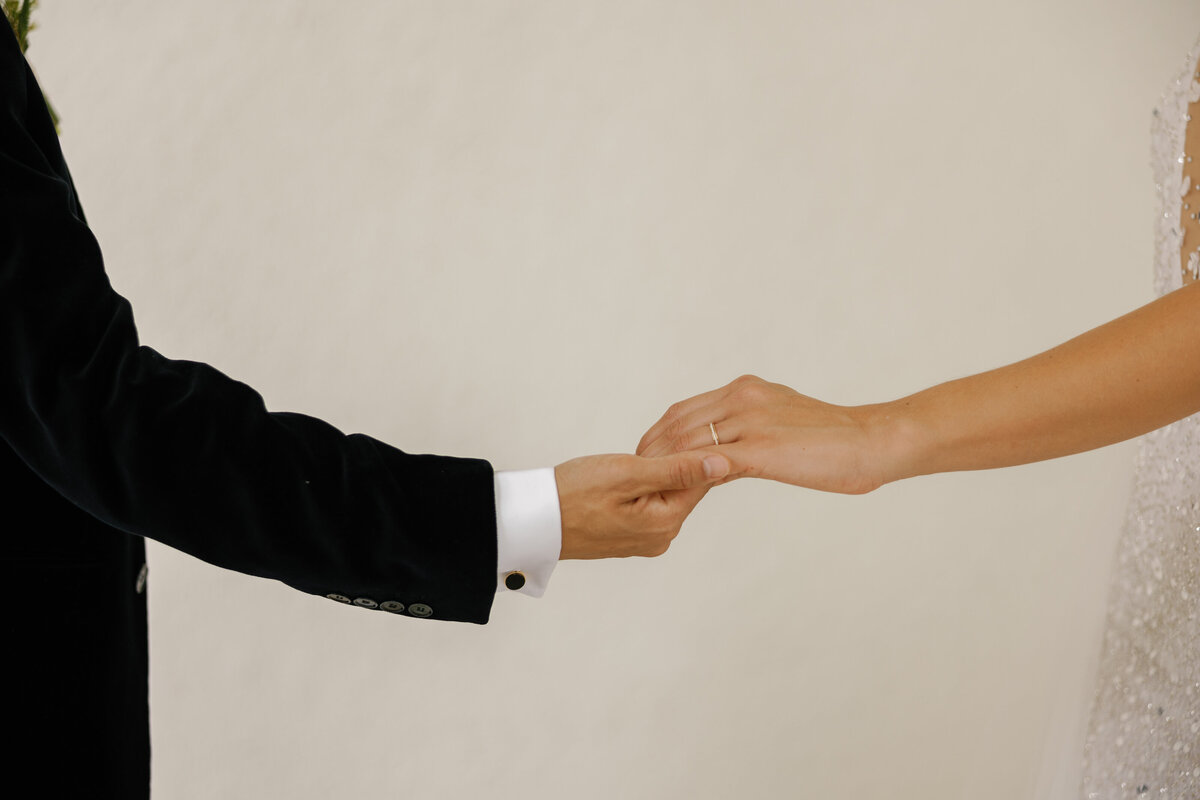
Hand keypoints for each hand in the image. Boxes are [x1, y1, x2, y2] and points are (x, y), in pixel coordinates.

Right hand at [554, 451, 729, 558]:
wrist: (532, 521)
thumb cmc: (572, 494)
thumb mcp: (627, 473)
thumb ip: (677, 469)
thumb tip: (723, 463)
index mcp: (666, 522)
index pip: (702, 477)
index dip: (691, 450)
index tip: (673, 434)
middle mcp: (662, 536)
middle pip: (685, 486)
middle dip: (670, 462)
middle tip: (638, 451)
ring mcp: (645, 539)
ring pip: (666, 493)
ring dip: (653, 473)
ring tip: (624, 464)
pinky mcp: (630, 536)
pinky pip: (648, 504)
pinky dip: (640, 486)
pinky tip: (619, 479)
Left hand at [636, 375, 887, 494]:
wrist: (873, 441)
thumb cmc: (836, 440)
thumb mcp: (783, 423)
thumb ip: (750, 432)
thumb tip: (724, 453)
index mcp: (745, 389)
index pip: (684, 410)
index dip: (658, 434)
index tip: (643, 456)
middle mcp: (743, 397)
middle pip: (676, 424)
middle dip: (650, 451)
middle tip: (633, 476)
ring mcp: (751, 420)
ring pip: (687, 442)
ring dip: (662, 467)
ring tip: (647, 490)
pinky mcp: (761, 448)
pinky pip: (712, 462)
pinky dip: (689, 476)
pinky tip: (677, 495)